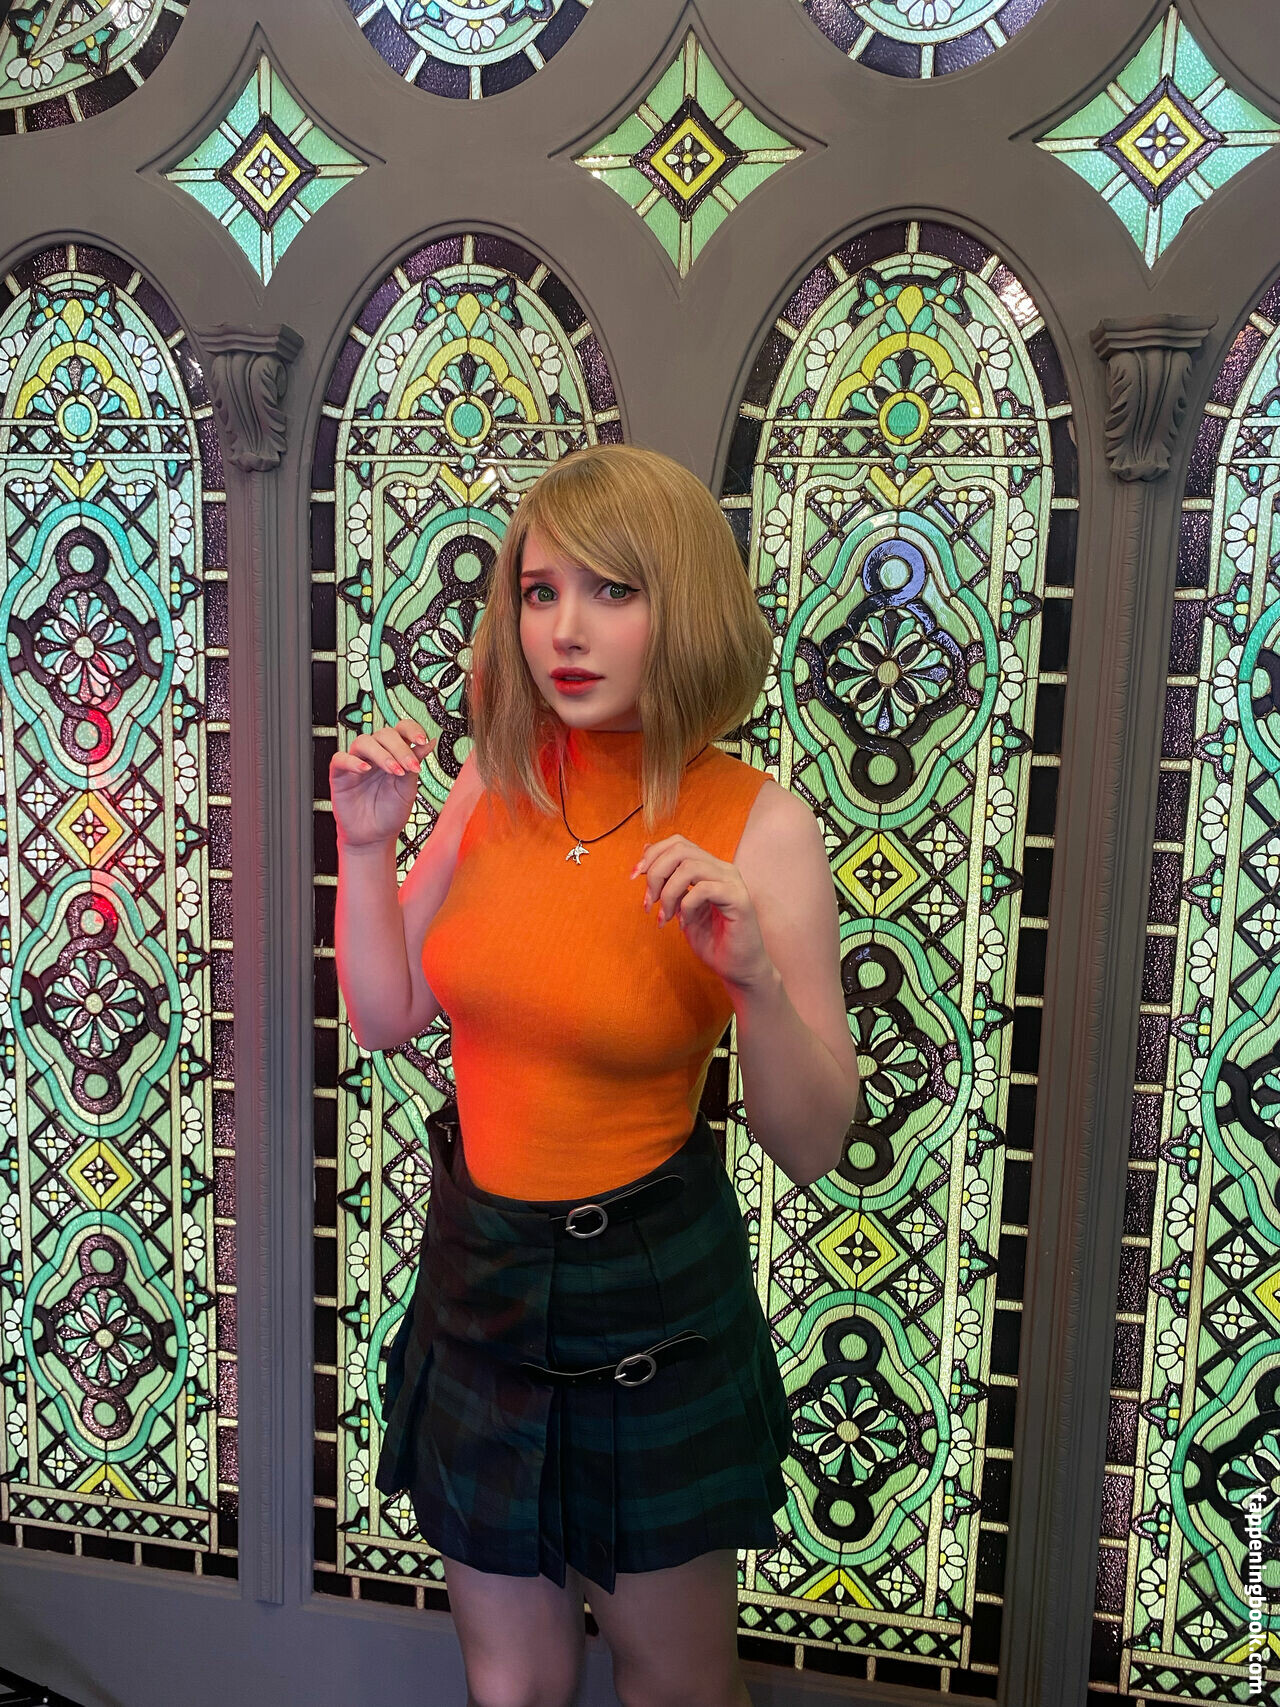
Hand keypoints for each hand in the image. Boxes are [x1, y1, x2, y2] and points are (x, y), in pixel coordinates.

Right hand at [329, 718, 436, 849]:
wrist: (375, 837)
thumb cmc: (390, 812)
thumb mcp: (408, 789)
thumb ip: (414, 764)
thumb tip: (429, 742)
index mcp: (394, 754)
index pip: (401, 730)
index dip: (411, 729)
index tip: (422, 739)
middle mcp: (376, 754)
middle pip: (384, 734)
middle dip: (400, 748)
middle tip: (410, 767)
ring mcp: (357, 762)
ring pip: (364, 742)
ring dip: (381, 754)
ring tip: (394, 771)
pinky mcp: (340, 774)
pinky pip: (340, 759)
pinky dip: (352, 761)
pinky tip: (365, 769)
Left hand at [630, 835, 774, 991]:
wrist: (737, 968)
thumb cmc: (712, 940)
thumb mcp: (680, 908)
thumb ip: (669, 881)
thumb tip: (646, 850)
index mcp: (710, 868)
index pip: (678, 843)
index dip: (652, 855)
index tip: (634, 877)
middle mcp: (723, 869)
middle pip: (680, 850)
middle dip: (655, 874)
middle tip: (648, 902)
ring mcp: (733, 882)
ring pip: (689, 867)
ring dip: (668, 893)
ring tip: (665, 917)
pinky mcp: (739, 899)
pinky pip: (703, 890)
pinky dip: (686, 907)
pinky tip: (685, 924)